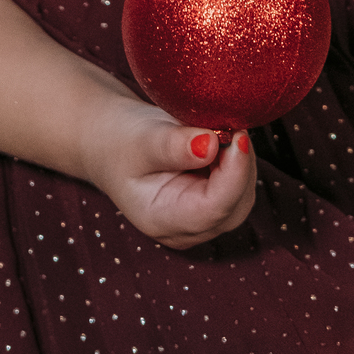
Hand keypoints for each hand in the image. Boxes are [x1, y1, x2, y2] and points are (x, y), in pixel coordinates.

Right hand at [83, 95, 257, 248]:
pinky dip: (238, 161)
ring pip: (242, 196)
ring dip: (241, 161)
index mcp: (162, 220)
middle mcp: (185, 229)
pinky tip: (222, 138)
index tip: (239, 135)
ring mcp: (201, 221)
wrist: (112, 143)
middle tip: (230, 124)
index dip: (234, 174)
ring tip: (220, 128)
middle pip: (234, 206)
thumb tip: (211, 144)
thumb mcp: (141, 140)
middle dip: (240, 165)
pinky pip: (240, 186)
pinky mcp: (213, 205)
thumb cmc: (122, 142)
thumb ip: (173, 146)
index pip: (213, 209)